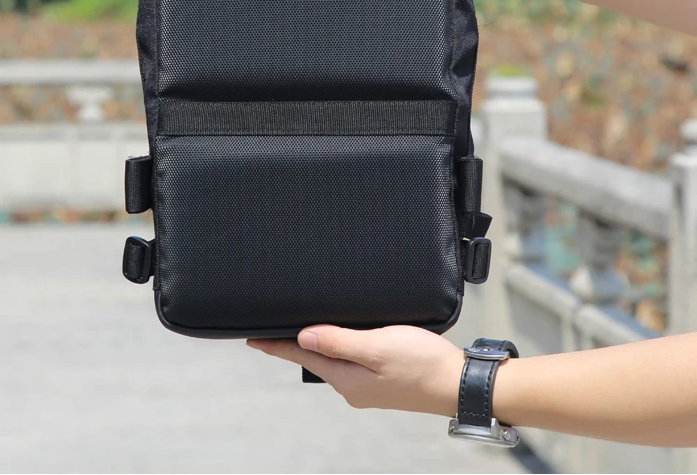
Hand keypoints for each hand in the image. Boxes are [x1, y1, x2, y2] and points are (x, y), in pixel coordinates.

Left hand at [247, 325, 464, 414]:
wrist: (458, 383)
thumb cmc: (422, 363)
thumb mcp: (376, 346)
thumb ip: (339, 342)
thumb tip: (303, 336)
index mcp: (346, 379)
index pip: (300, 355)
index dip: (275, 344)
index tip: (253, 337)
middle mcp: (352, 386)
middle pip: (314, 358)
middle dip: (295, 341)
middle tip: (275, 324)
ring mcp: (367, 386)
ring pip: (333, 359)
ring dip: (318, 343)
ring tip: (304, 327)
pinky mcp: (382, 380)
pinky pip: (351, 360)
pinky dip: (340, 346)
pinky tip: (343, 337)